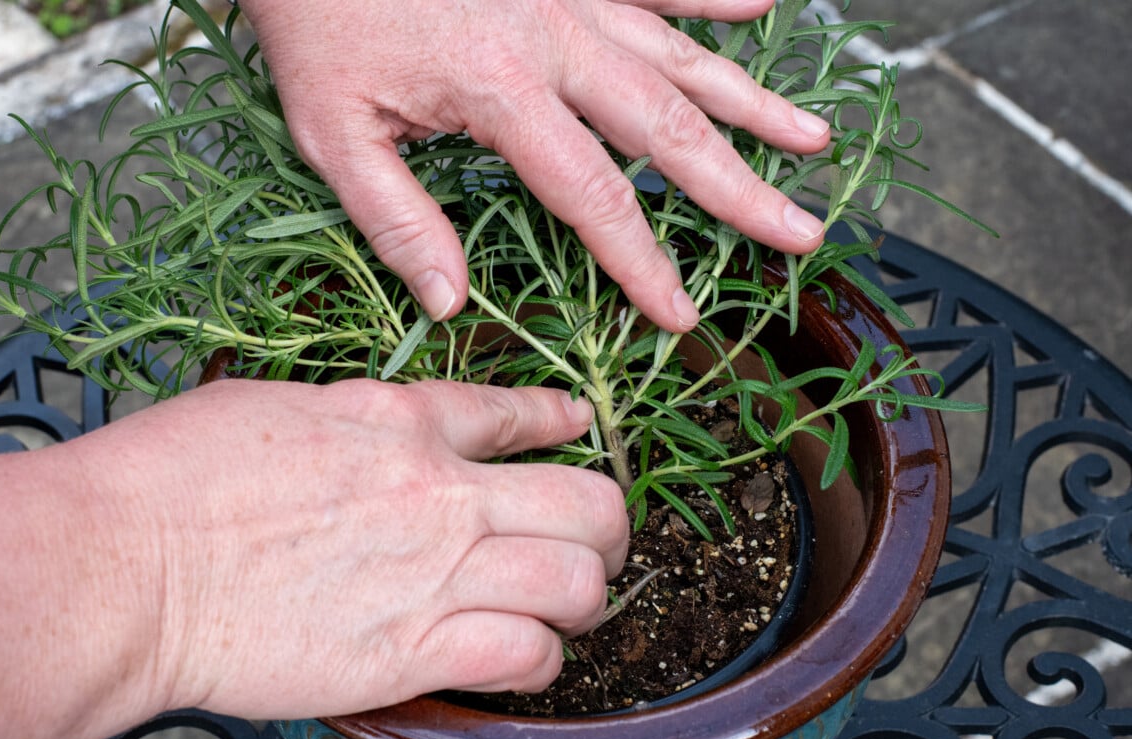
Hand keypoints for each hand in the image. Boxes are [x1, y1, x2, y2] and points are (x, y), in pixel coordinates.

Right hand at [0, 379, 626, 738]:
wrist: (124, 564)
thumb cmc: (171, 480)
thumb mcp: (276, 406)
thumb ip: (353, 417)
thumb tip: (380, 431)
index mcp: (403, 421)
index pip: (517, 414)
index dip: (566, 423)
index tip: (581, 430)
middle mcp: (440, 492)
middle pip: (588, 502)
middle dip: (609, 526)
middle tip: (597, 542)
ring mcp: (436, 572)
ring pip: (579, 581)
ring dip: (585, 597)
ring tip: (567, 607)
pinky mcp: (414, 653)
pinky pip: (527, 656)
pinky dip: (539, 661)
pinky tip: (521, 659)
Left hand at [241, 0, 829, 331]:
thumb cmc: (317, 22)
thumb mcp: (333, 132)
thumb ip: (396, 220)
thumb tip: (449, 303)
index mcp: (502, 91)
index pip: (594, 197)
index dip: (642, 264)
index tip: (681, 314)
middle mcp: (557, 38)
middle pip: (671, 127)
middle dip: (742, 190)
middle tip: (800, 233)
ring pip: (683, 55)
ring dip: (753, 101)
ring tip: (814, 141)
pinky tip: (763, 4)